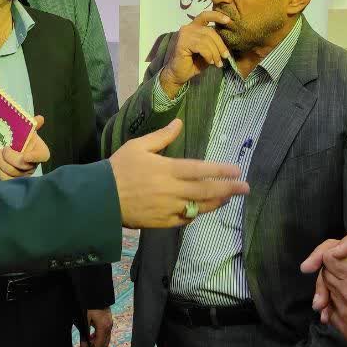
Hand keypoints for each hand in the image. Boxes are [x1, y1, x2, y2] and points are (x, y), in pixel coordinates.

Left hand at [0, 115, 47, 180]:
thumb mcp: (26, 130)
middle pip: (23, 166)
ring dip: (0, 163)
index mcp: (39, 152)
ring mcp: (23, 175)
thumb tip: (40, 118)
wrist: (11, 147)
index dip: (34, 157)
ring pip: (13, 173)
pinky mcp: (13, 180)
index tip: (25, 156)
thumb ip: (33, 124)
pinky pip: (6, 179)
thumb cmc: (20, 138)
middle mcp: (33, 165)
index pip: (42, 156)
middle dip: (9, 157)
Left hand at [79, 308, 113, 346]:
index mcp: (103, 327)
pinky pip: (104, 334)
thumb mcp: (84, 320)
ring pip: (105, 340)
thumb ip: (84, 334)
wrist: (96, 293)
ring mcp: (109, 324)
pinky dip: (97, 339)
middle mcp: (109, 327)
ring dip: (96, 346)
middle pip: (103, 345)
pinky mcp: (108, 321)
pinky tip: (90, 338)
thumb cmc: (89, 305)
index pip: (99, 346)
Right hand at [111, 119, 248, 227]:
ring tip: (229, 197)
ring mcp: (168, 208)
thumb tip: (179, 123)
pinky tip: (203, 209)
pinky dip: (196, 214)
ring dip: (217, 202)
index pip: (200, 170)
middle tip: (245, 187)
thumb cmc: (119, 168)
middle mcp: (171, 190)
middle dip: (228, 188)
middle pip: (206, 191)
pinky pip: (185, 219)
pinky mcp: (161, 223)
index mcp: (167, 169)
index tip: (237, 170)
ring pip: (199, 207)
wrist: (100, 198)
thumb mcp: (138, 146)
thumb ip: (162, 136)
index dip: (220, 170)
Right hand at [158, 9, 231, 98]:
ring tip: (217, 63)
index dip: (217, 16)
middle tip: (225, 56)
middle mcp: (187, 28)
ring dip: (215, 53)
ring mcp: (184, 34)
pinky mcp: (182, 43)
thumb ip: (213, 43)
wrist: (178, 75)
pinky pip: (202, 46)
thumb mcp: (207, 51)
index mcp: (193, 27)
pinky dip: (208, 55)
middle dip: (220, 45)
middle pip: (210, 31)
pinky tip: (209, 62)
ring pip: (207, 40)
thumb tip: (228, 40)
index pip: (205, 15)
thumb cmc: (192, 63)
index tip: (228, 20)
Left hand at [319, 243, 346, 346]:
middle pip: (326, 273)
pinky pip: (330, 311)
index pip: (329, 257)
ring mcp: (343, 314)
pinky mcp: (345, 330)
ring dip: (335, 285)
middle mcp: (345, 295)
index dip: (338, 252)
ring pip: (326, 291)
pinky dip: (335, 304)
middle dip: (335, 267)